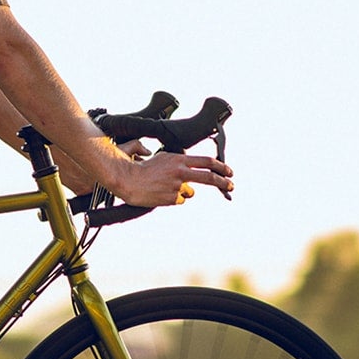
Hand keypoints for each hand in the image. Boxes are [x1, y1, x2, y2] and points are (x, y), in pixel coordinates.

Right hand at [108, 151, 232, 207]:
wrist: (128, 179)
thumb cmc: (142, 167)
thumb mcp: (163, 158)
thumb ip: (179, 162)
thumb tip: (191, 170)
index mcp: (179, 160)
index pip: (206, 161)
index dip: (221, 166)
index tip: (229, 171)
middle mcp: (180, 172)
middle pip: (208, 177)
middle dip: (223, 182)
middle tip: (230, 185)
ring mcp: (177, 186)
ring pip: (189, 192)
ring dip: (183, 192)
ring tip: (164, 188)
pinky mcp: (171, 199)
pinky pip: (178, 200)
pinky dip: (171, 199)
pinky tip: (160, 194)